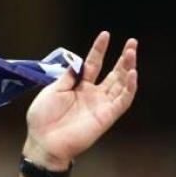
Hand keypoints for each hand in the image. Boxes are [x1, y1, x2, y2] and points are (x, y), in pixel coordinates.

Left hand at [24, 31, 137, 169]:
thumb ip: (68, 76)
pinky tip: (132, 74)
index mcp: (78, 87)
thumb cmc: (43, 118)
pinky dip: (129, 87)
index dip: (99, 50)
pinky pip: (122, 100)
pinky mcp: (107, 116)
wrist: (43, 141)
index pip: (93, 64)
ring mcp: (101, 104)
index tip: (105, 35)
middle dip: (123, 57)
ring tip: (132, 52)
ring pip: (121, 83)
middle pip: (113, 72)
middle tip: (132, 41)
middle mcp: (93, 94)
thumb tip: (78, 61)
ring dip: (128, 68)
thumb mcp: (53, 90)